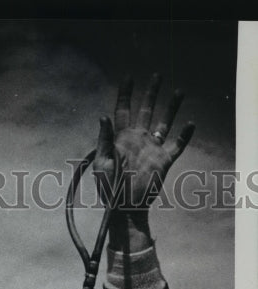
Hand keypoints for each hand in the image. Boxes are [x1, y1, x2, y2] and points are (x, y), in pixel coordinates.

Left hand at [94, 75, 194, 213]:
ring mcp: (152, 149)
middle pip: (145, 110)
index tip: (129, 77)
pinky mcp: (164, 161)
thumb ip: (104, 141)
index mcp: (121, 139)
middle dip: (151, 93)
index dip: (125, 94)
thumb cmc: (109, 190)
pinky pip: (176, 145)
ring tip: (179, 91)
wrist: (126, 209)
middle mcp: (138, 140)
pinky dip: (184, 135)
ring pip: (164, 123)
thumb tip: (104, 117)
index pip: (123, 111)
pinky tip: (191, 124)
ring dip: (171, 108)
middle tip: (157, 75)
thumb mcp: (102, 165)